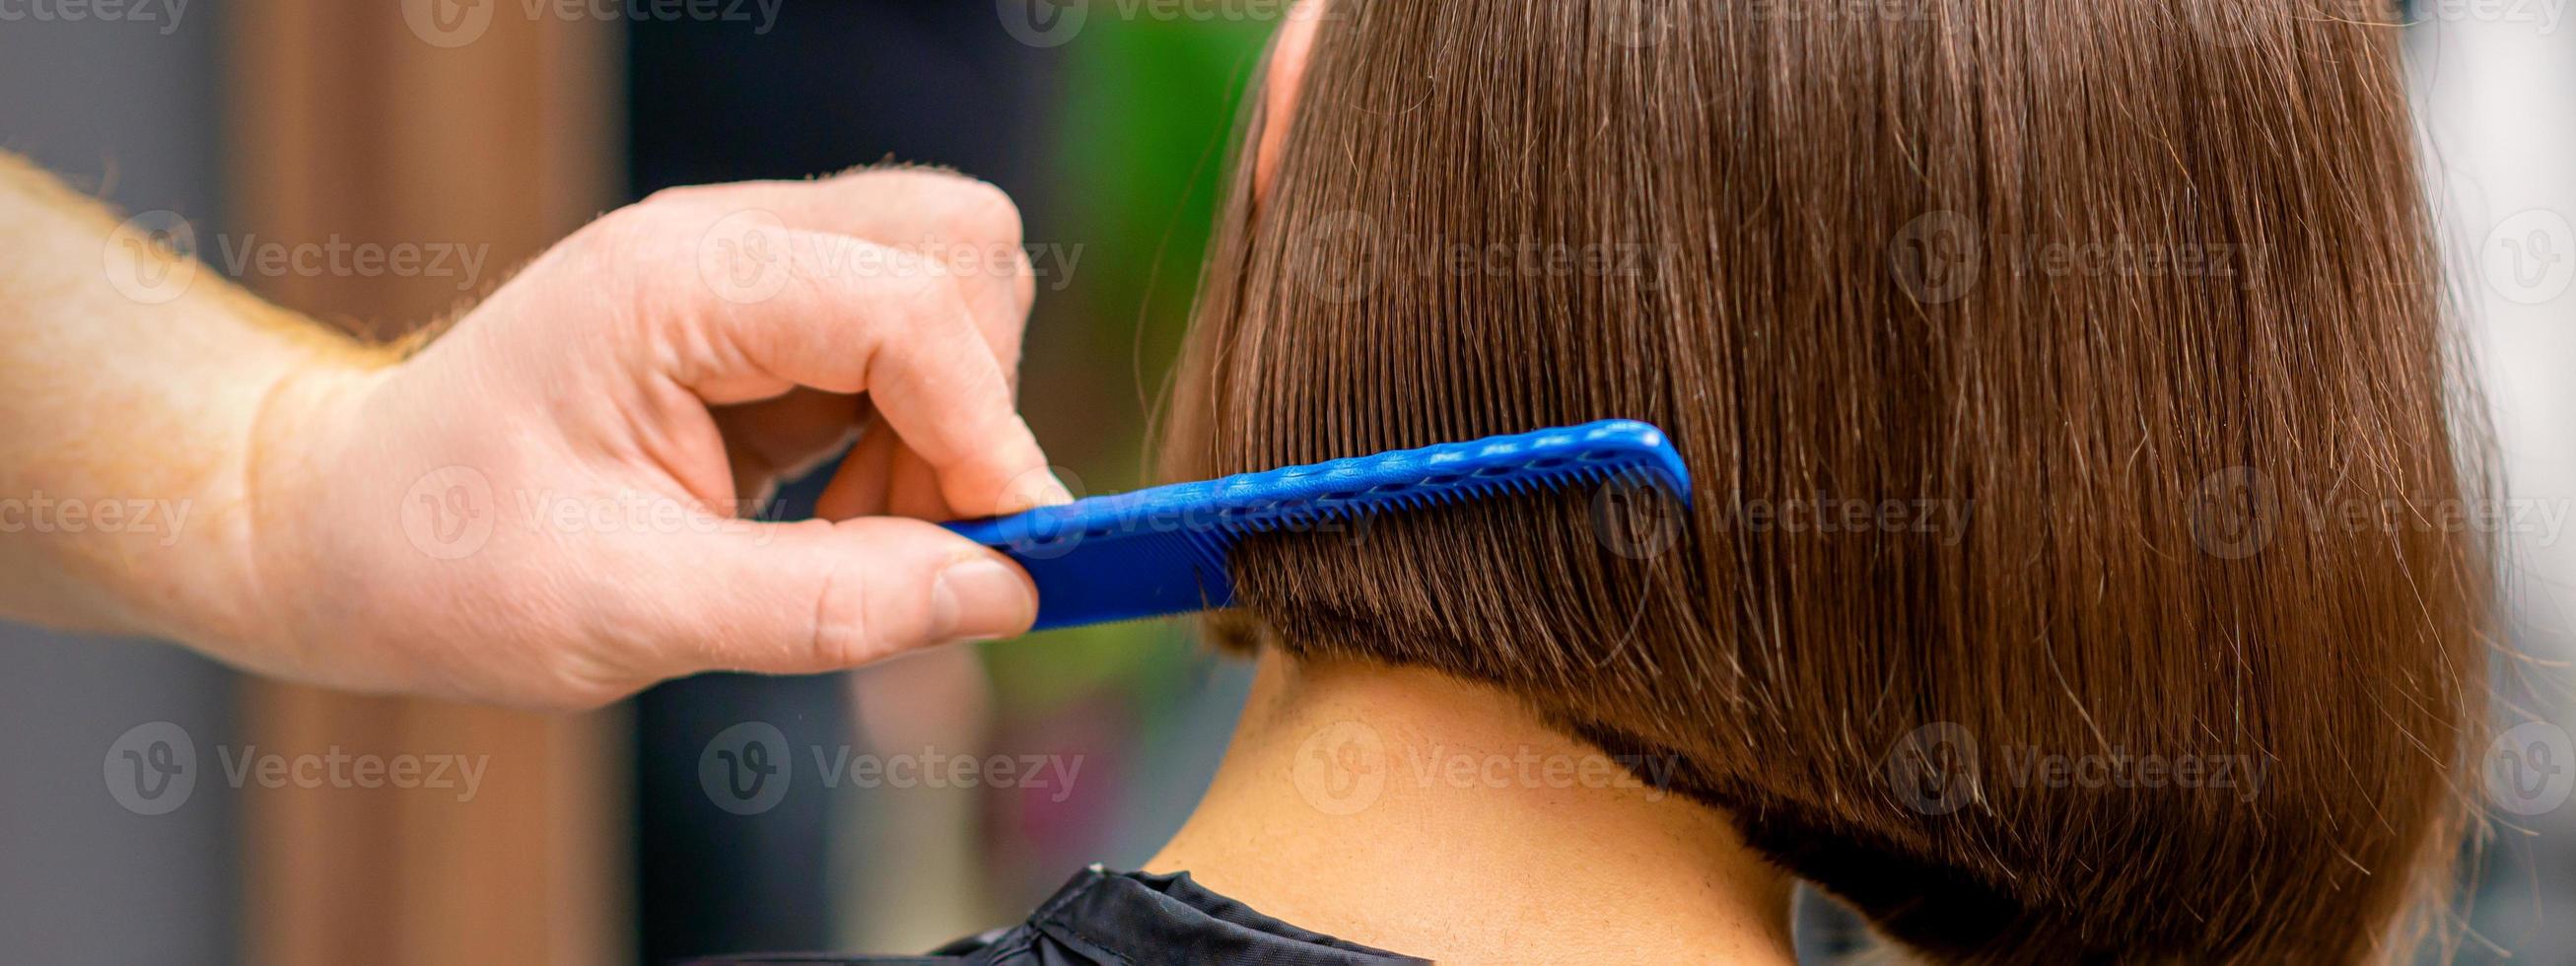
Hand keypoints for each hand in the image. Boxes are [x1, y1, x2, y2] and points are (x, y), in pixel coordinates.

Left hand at [238, 169, 1068, 708]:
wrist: (340, 529)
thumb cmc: (443, 560)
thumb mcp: (627, 612)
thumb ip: (826, 604)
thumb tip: (1003, 592)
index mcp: (674, 284)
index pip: (906, 306)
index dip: (986, 433)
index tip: (1017, 552)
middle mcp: (723, 243)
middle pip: (956, 248)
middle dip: (975, 402)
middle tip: (921, 538)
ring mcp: (747, 270)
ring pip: (950, 284)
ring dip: (948, 423)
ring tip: (862, 540)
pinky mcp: (765, 317)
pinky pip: (905, 342)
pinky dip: (914, 436)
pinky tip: (839, 519)